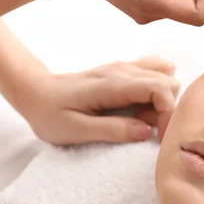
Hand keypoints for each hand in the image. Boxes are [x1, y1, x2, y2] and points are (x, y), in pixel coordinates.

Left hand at [17, 57, 179, 145]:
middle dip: (168, 108)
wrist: (35, 92)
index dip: (168, 113)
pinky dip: (159, 90)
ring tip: (143, 119)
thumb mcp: (75, 130)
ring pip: (166, 75)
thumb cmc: (50, 114)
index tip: (159, 136)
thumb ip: (111, 130)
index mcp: (113, 84)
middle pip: (169, 81)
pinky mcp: (125, 71)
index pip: (160, 87)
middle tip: (148, 129)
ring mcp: (125, 67)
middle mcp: (123, 70)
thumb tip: (146, 132)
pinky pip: (156, 72)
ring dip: (164, 99)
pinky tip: (142, 107)